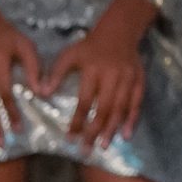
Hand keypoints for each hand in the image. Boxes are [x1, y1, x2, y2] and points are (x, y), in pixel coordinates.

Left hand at [44, 16, 146, 149]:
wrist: (119, 31)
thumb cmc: (89, 47)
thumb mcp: (69, 55)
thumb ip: (56, 74)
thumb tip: (42, 93)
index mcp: (94, 70)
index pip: (85, 101)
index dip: (77, 121)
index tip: (70, 138)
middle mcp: (112, 76)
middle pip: (103, 108)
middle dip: (94, 131)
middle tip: (86, 150)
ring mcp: (128, 79)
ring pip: (120, 108)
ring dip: (112, 129)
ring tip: (103, 146)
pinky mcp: (139, 80)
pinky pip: (137, 102)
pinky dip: (132, 119)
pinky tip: (126, 134)